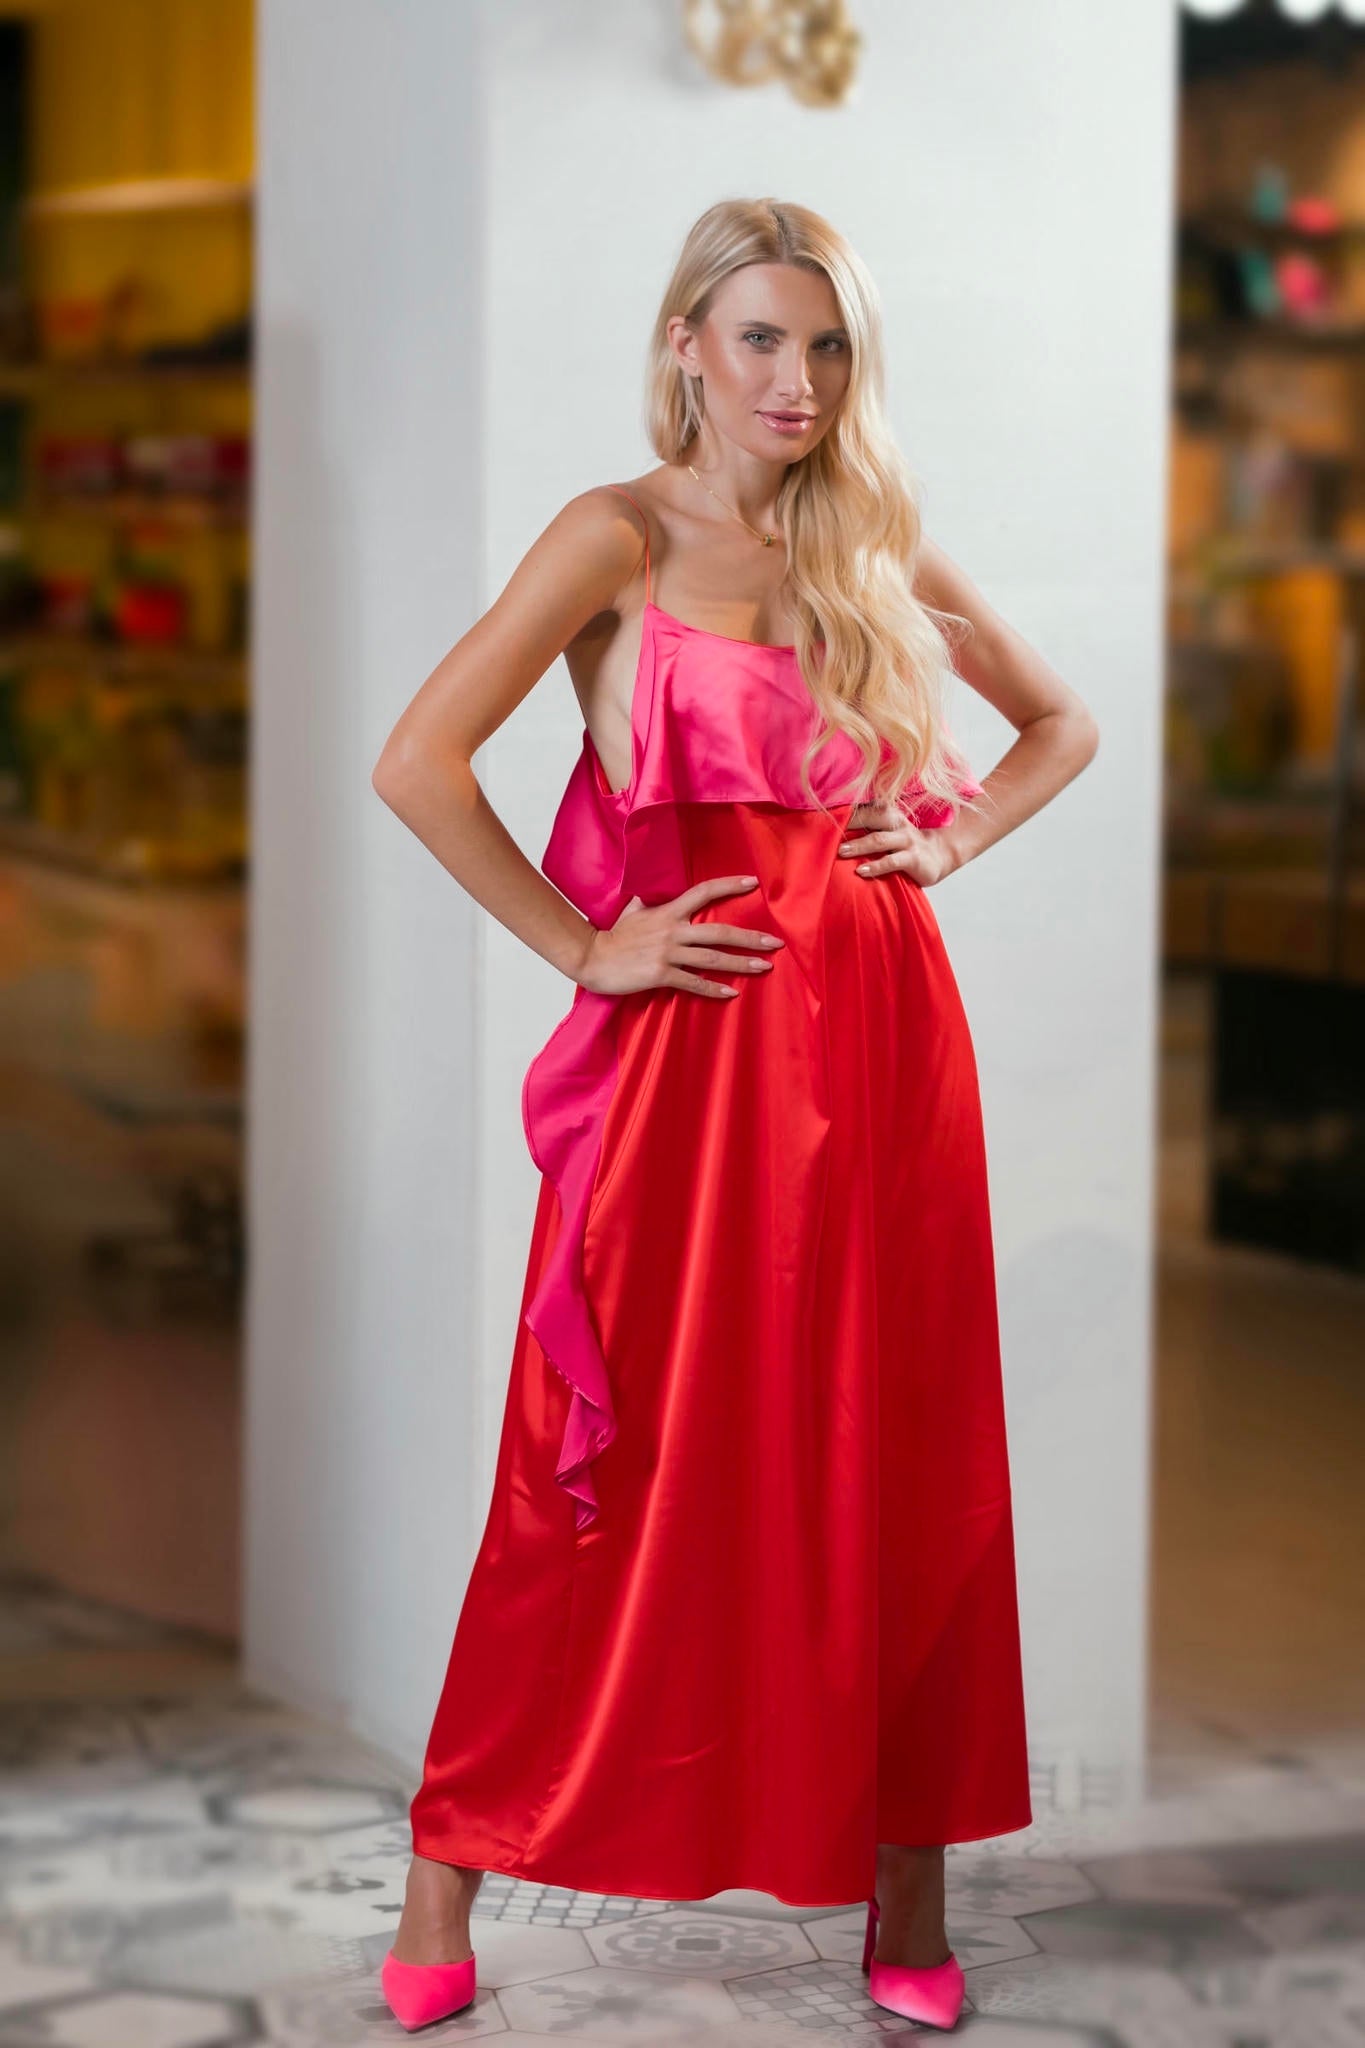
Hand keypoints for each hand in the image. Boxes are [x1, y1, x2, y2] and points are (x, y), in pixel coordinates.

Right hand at [577, 874, 783, 998]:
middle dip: (750, 938)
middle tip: (775, 942)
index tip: (753, 883)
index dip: (729, 886)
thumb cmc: (613, 936)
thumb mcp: (632, 910)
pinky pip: (693, 983)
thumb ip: (649, 902)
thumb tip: (653, 891)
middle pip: (719, 932)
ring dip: (741, 964)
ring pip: (712, 959)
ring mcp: (667, 954)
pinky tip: (733, 993)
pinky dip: (714, 989)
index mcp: (667, 912)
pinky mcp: (661, 975)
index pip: (703, 892)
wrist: (592, 958)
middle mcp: (672, 930)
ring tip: (765, 967)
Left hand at [838, 801, 960, 887]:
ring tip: (841, 851)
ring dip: (859, 845)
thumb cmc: (905, 845)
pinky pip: (892, 861)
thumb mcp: (888, 831)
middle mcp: (897, 823)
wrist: (941, 855)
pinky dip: (875, 866)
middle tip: (829, 829)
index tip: (824, 813)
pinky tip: (861, 871)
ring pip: (879, 839)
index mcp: (889, 814)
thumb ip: (868, 828)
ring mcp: (906, 840)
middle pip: (872, 816)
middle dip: (851, 821)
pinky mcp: (913, 858)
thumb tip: (834, 832)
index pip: (866, 807)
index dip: (847, 809)